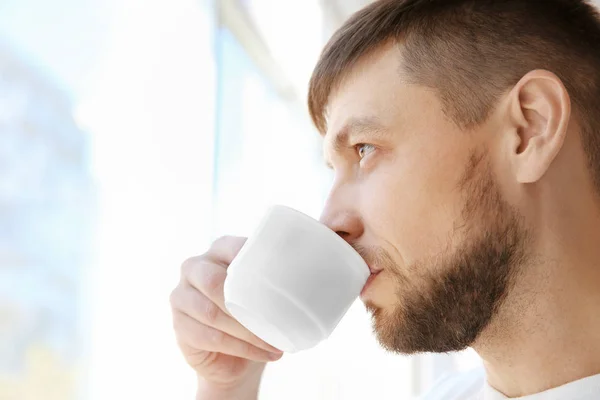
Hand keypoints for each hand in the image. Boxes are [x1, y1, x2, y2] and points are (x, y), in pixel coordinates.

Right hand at [170, 236, 282, 394]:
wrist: (234, 355)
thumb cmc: (255, 311)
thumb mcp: (267, 286)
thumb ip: (284, 265)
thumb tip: (328, 239)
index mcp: (217, 249)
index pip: (231, 247)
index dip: (252, 260)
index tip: (279, 278)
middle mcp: (193, 268)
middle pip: (213, 281)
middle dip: (246, 304)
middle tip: (278, 321)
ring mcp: (181, 297)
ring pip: (212, 313)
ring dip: (248, 331)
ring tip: (276, 343)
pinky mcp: (179, 326)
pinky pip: (210, 337)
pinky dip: (242, 348)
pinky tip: (264, 353)